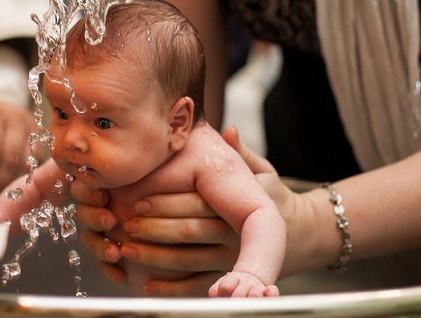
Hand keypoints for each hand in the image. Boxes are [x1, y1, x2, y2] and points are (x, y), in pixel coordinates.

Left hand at [73, 125, 302, 295]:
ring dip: (154, 257)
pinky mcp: (226, 278)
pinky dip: (170, 288)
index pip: (199, 205)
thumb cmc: (271, 196)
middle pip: (189, 234)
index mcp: (241, 206)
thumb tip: (229, 131)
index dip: (167, 203)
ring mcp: (231, 260)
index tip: (139, 201)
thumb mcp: (262, 172)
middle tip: (124, 225)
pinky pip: (194, 286)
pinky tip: (146, 285)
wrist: (296, 236)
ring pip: (187, 262)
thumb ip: (242, 154)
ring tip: (125, 249)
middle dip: (154, 230)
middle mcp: (235, 235)